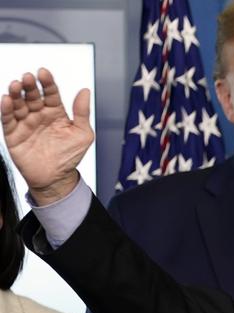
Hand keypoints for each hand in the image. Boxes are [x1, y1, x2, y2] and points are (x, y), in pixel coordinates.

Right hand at [1, 68, 93, 204]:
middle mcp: (39, 115)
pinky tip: (6, 100)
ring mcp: (26, 124)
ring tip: (16, 85)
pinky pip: (8, 120)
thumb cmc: (70, 156)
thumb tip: (85, 91)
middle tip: (28, 77)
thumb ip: (82, 112)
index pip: (50, 93)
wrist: (57, 178)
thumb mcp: (82, 134)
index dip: (47, 83)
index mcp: (56, 112)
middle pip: (32, 96)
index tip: (44, 72)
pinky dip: (6, 110)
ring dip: (16, 94)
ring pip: (18, 105)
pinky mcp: (13, 135)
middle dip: (30, 86)